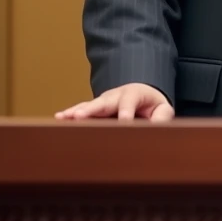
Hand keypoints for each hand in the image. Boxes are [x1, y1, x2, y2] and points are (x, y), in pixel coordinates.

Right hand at [54, 83, 173, 121]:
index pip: (129, 102)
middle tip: (80, 116)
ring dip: (76, 111)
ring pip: (89, 106)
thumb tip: (156, 127)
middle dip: (91, 109)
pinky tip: (58, 117)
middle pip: (103, 102)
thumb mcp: (162, 109)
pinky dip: (70, 114)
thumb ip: (161, 117)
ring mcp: (103, 101)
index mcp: (134, 93)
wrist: (142, 94)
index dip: (126, 112)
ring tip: (64, 117)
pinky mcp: (95, 108)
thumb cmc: (152, 104)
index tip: (123, 122)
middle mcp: (115, 95)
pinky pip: (81, 110)